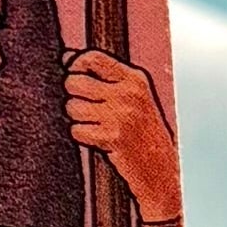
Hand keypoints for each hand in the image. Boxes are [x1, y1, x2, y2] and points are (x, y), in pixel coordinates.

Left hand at [61, 53, 182, 226]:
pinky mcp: (112, 137)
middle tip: (85, 107)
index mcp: (134, 79)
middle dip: (73, 95)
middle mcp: (128, 94)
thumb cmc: (143, 132)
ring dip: (76, 118)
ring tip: (94, 125)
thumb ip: (107, 78)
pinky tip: (96, 139)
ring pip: (72, 107)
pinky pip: (76, 130)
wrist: (160, 169)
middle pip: (74, 81)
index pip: (92, 58)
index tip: (75, 77)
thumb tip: (66, 57)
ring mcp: (120, 115)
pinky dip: (81, 136)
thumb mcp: (136, 97)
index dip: (75, 66)